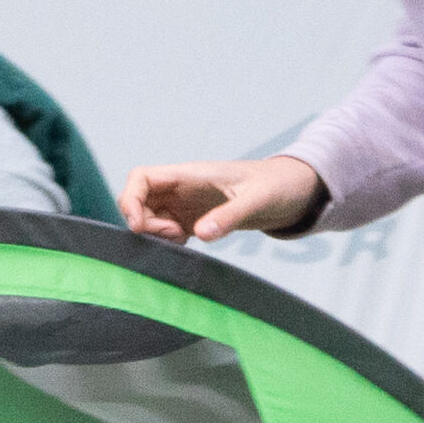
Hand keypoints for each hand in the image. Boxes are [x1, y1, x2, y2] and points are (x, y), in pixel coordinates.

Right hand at [119, 155, 323, 242]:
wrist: (293, 192)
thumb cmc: (276, 185)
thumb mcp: (256, 200)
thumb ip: (229, 216)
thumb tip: (200, 234)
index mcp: (190, 174)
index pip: (141, 177)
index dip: (130, 199)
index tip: (138, 225)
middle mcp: (182, 188)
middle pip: (139, 201)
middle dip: (143, 222)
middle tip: (173, 238)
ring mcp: (186, 205)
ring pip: (150, 218)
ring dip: (156, 235)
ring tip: (184, 242)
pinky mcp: (194, 221)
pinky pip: (167, 232)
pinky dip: (168, 243)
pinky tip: (188, 248)